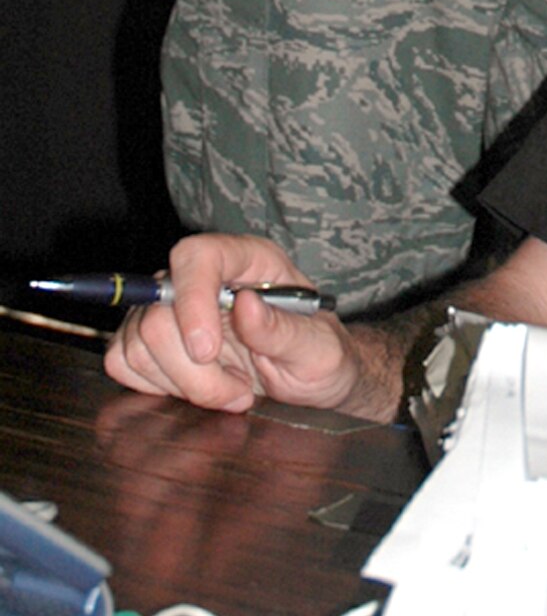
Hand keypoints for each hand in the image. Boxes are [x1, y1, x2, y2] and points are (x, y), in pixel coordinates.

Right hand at [103, 233, 370, 417]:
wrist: (310, 384)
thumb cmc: (320, 357)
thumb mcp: (319, 349)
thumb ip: (284, 330)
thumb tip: (246, 305)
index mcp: (249, 261)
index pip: (197, 257)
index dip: (192, 300)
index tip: (208, 351)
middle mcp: (205, 278)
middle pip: (159, 312)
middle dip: (194, 370)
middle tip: (239, 391)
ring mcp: (173, 309)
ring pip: (137, 343)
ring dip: (182, 385)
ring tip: (229, 391)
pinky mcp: (152, 344)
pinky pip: (122, 362)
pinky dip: (156, 387)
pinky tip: (197, 392)